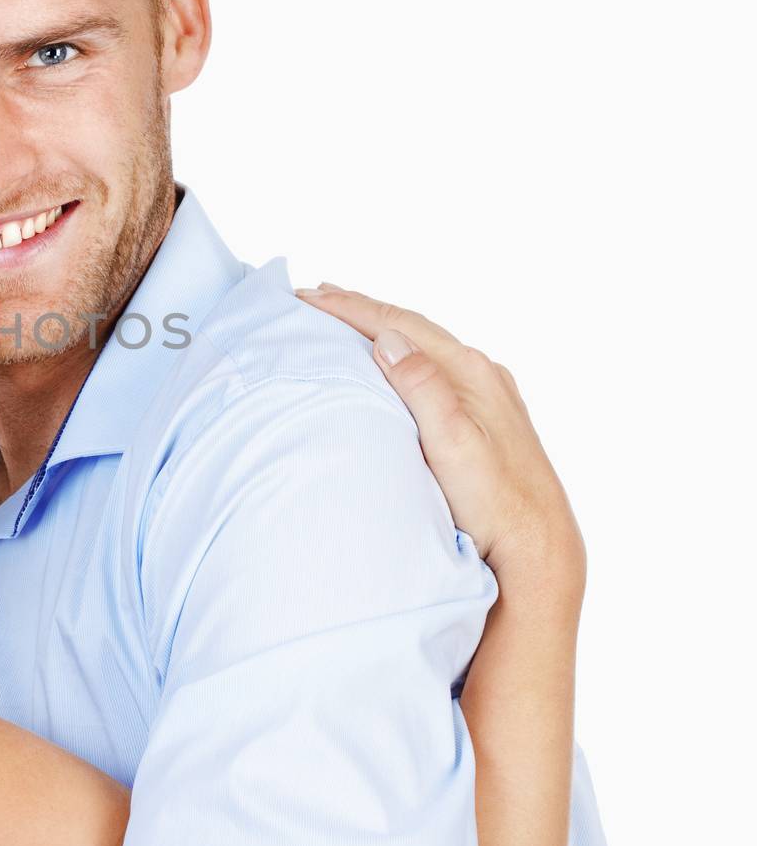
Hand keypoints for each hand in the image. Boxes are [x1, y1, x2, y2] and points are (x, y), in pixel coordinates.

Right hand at [294, 283, 584, 590]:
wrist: (537, 550)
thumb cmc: (496, 506)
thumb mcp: (454, 445)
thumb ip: (423, 388)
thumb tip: (387, 341)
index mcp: (471, 373)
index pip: (400, 326)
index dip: (351, 308)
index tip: (308, 297)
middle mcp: (483, 376)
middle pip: (412, 329)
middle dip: (362, 310)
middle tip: (316, 296)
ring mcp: (488, 397)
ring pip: (423, 348)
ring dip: (382, 331)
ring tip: (347, 321)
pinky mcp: (487, 420)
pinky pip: (434, 370)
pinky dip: (402, 357)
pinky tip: (393, 366)